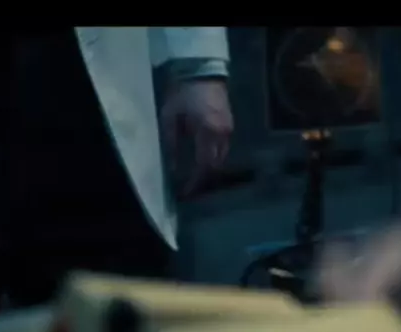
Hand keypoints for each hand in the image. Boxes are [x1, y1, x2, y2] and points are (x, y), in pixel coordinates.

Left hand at [160, 78, 233, 197]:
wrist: (201, 72)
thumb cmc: (182, 94)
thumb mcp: (169, 118)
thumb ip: (170, 145)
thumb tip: (173, 169)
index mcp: (207, 131)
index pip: (204, 165)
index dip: (195, 182)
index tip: (185, 192)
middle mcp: (223, 134)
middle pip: (216, 165)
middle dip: (203, 178)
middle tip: (189, 187)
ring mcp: (229, 129)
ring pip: (221, 158)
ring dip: (209, 168)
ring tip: (194, 175)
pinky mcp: (231, 125)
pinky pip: (223, 148)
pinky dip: (213, 156)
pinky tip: (202, 158)